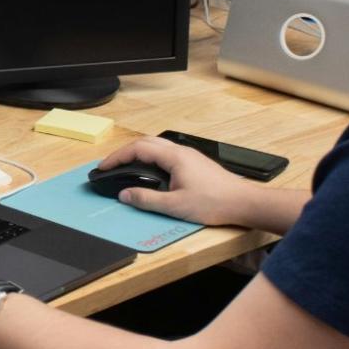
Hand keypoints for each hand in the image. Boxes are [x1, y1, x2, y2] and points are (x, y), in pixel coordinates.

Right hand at [97, 136, 254, 225]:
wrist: (244, 203)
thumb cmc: (215, 203)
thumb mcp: (176, 206)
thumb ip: (147, 199)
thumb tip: (125, 195)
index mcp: (174, 157)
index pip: (137, 149)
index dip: (117, 156)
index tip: (104, 166)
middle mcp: (181, 151)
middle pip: (145, 142)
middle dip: (125, 152)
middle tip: (111, 165)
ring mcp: (190, 155)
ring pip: (157, 145)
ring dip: (138, 152)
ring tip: (127, 166)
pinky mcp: (196, 163)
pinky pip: (167, 152)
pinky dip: (151, 157)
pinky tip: (151, 170)